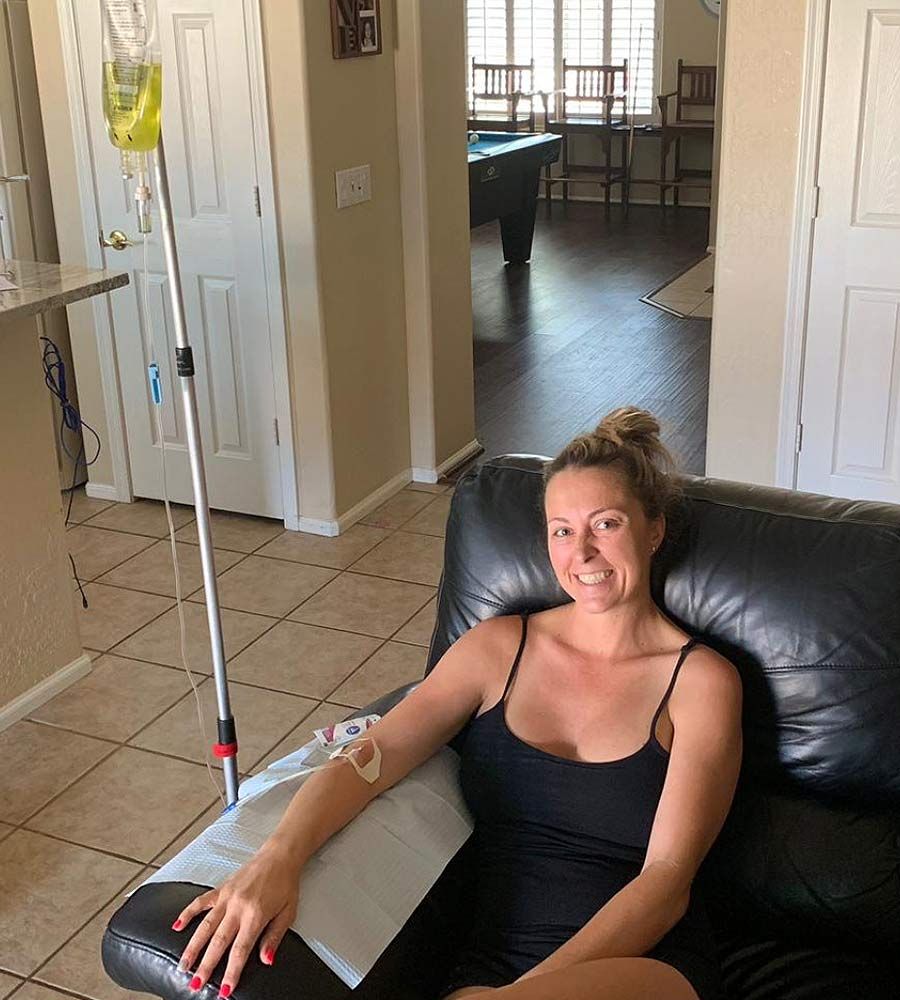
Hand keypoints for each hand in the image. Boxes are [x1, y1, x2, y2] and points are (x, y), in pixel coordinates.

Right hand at [171, 843, 300, 995]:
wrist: (280, 856)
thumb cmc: (286, 884)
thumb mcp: (288, 913)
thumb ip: (275, 937)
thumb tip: (266, 960)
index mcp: (256, 915)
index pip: (240, 950)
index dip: (231, 972)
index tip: (224, 990)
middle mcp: (238, 907)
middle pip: (218, 941)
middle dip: (206, 965)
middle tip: (195, 983)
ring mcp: (228, 897)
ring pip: (205, 925)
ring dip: (193, 947)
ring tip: (183, 965)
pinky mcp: (222, 888)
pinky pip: (201, 901)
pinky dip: (187, 913)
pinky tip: (177, 926)